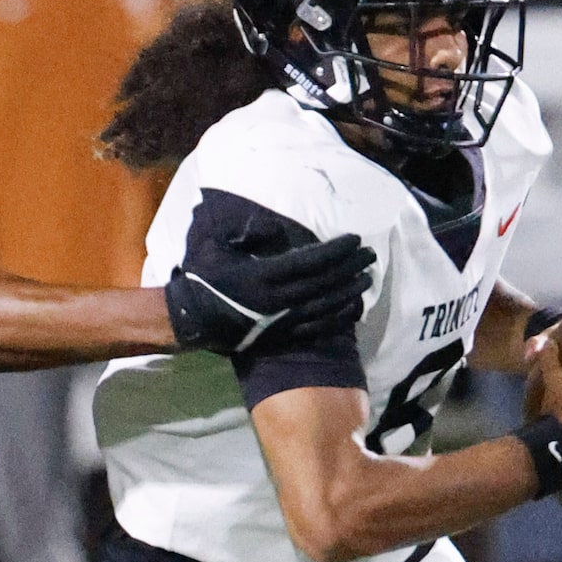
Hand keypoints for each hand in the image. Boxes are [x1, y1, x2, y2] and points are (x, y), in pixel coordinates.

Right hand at [164, 230, 371, 355]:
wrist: (191, 320)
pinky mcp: (281, 336)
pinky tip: (353, 308)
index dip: (335, 250)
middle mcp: (276, 300)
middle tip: (370, 255)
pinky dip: (338, 318)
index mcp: (261, 276)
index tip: (354, 239)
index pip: (309, 262)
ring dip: (349, 292)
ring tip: (367, 278)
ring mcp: (280, 321)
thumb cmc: (203, 277)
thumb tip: (275, 224)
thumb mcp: (215, 246)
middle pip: (323, 283)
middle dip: (349, 268)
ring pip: (325, 306)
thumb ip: (246, 232)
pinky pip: (317, 328)